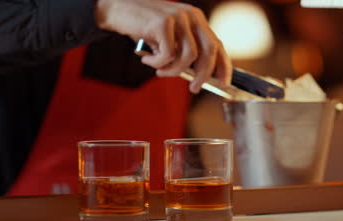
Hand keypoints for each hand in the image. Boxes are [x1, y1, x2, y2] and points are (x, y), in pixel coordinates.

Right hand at [95, 0, 231, 92]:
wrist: (117, 9)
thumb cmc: (144, 27)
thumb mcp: (170, 38)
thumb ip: (185, 50)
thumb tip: (199, 76)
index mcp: (197, 19)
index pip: (217, 44)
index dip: (224, 65)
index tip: (225, 82)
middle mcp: (191, 16)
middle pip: (209, 51)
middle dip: (204, 74)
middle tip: (194, 88)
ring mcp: (178, 18)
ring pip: (189, 57)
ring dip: (174, 71)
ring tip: (160, 71)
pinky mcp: (163, 23)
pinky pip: (168, 55)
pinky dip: (158, 63)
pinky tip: (148, 60)